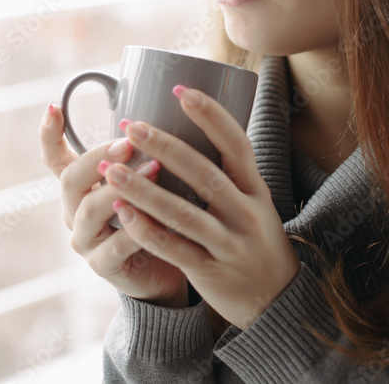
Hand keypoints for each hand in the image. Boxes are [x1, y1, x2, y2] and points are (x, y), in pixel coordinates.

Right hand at [39, 103, 188, 306]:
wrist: (167, 269)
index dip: (49, 134)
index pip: (55, 158)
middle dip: (97, 157)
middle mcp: (74, 210)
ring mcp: (85, 240)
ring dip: (121, 188)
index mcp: (80, 186)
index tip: (53, 106)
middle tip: (128, 143)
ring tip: (154, 170)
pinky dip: (134, 229)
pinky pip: (114, 247)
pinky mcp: (102, 266)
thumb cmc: (157, 215)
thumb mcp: (146, 181)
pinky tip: (156, 217)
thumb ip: (141, 154)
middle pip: (70, 179)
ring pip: (89, 211)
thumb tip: (155, 114)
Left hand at [103, 86, 300, 328]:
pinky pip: (174, 249)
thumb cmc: (253, 237)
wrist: (276, 299)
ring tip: (111, 169)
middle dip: (166, 147)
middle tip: (132, 125)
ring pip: (183, 214)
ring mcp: (229, 245)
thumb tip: (183, 124)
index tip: (181, 90)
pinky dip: (147, 230)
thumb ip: (224, 172)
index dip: (211, 116)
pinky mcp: (210, 272)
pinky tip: (122, 212)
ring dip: (144, 190)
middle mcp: (246, 214)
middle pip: (205, 175)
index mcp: (255, 189)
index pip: (237, 145)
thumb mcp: (252, 200)